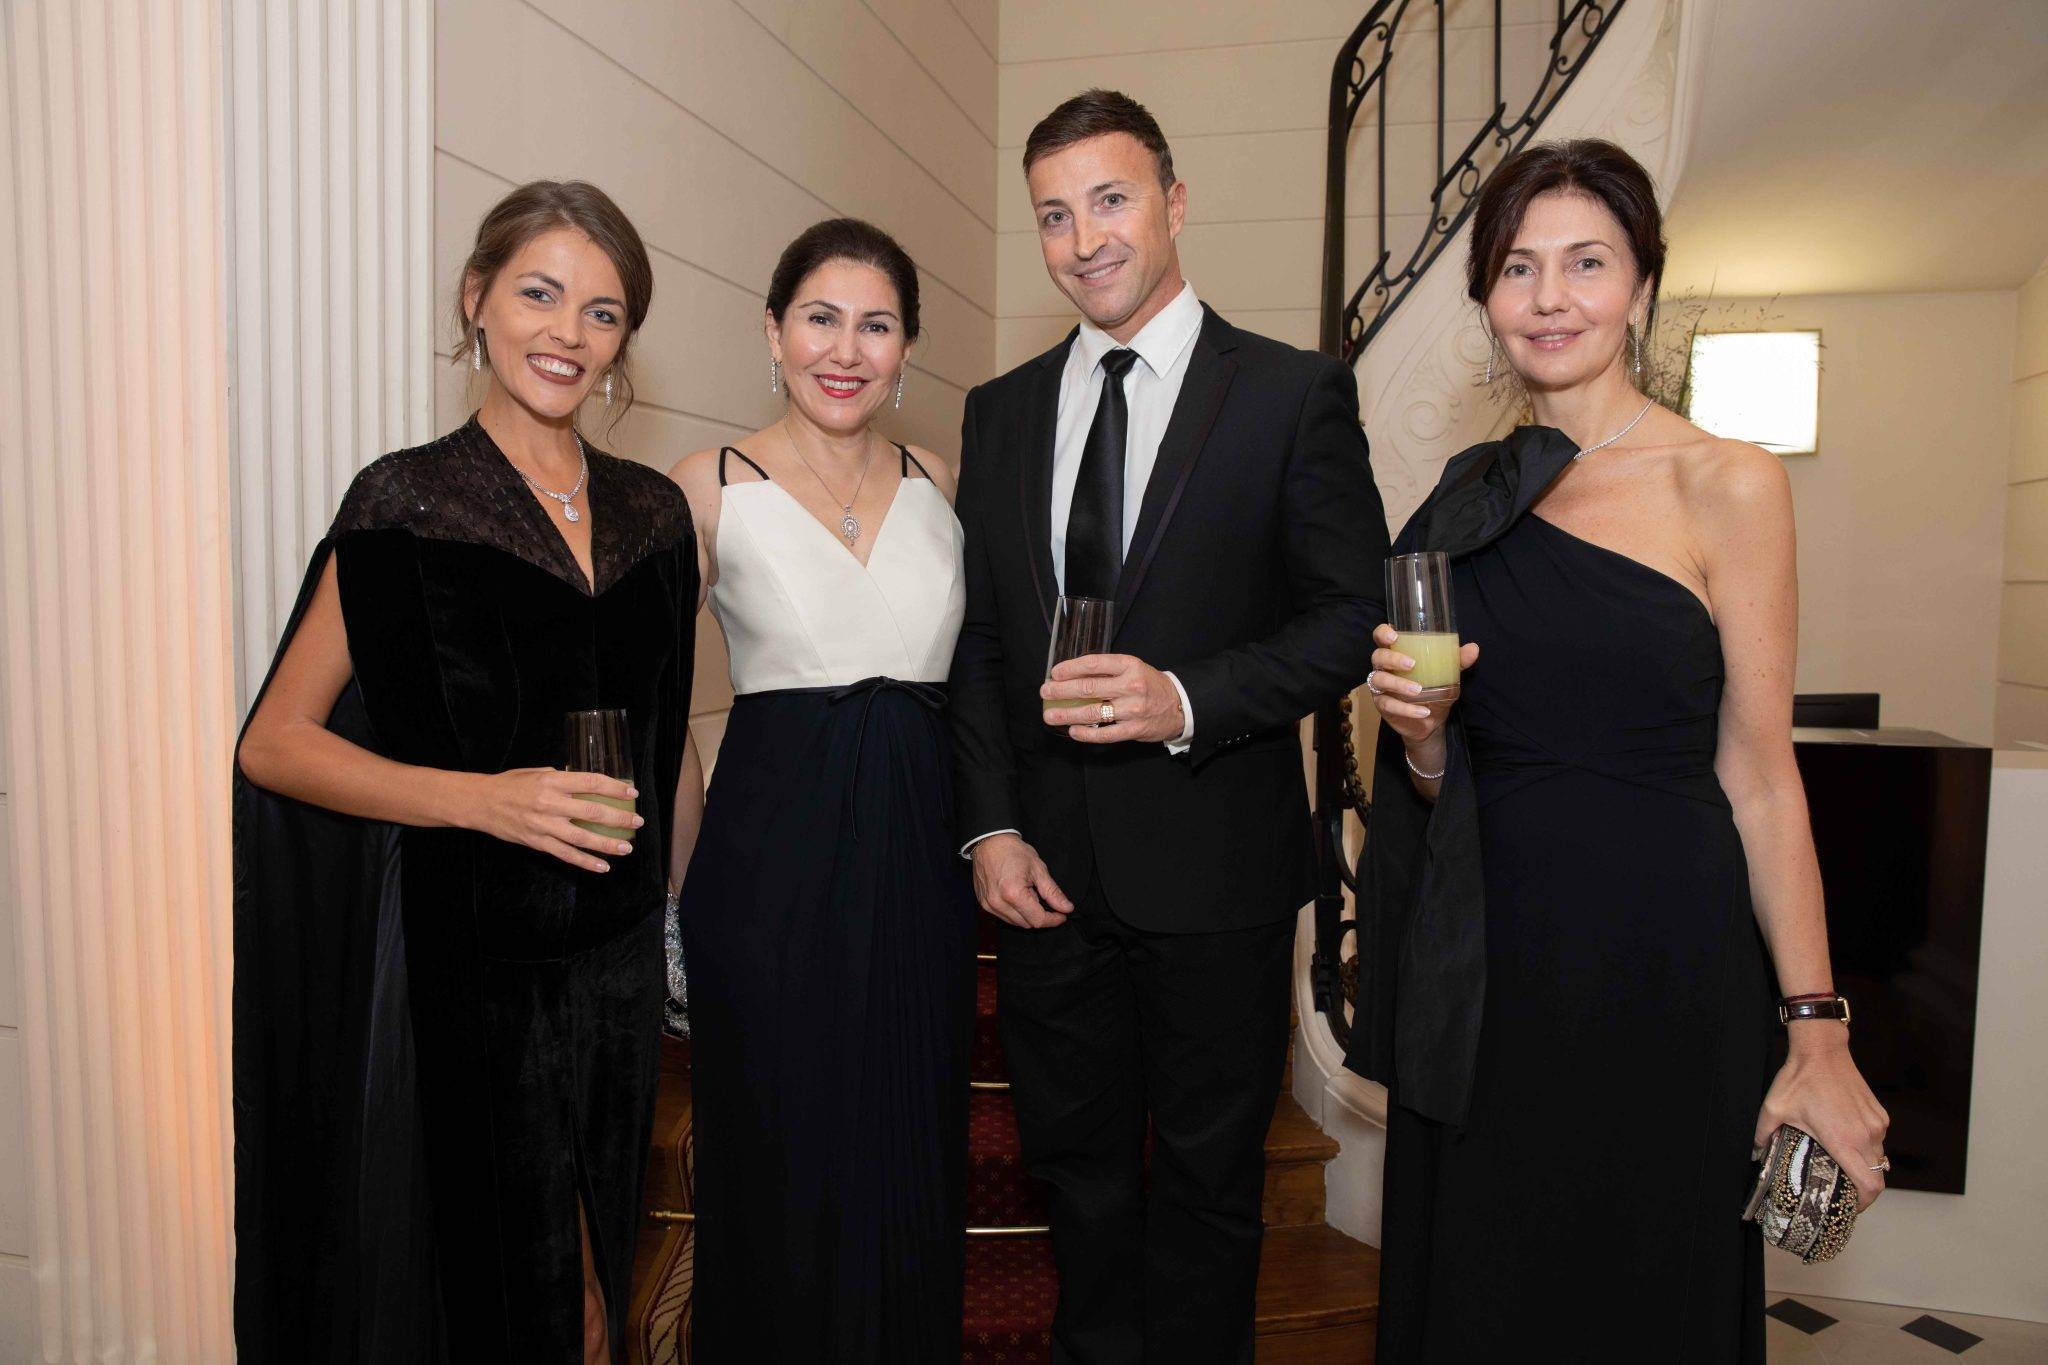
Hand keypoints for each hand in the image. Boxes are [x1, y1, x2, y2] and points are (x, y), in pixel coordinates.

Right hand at [468, 767, 641, 872]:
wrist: (480, 803)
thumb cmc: (510, 784)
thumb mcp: (537, 773)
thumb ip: (562, 779)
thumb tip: (586, 785)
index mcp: (552, 782)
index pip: (591, 783)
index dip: (614, 788)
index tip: (631, 792)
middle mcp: (550, 804)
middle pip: (592, 812)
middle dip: (619, 818)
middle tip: (637, 822)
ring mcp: (544, 826)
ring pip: (582, 838)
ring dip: (608, 844)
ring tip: (627, 847)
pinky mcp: (537, 843)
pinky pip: (566, 855)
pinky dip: (586, 862)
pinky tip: (603, 866)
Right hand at [970, 834, 1073, 928]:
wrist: (989, 842)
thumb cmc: (1013, 851)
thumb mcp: (1038, 869)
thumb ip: (1053, 892)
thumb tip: (1066, 908)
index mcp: (1014, 894)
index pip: (1038, 919)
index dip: (1053, 920)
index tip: (1062, 915)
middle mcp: (999, 903)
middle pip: (1027, 924)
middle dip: (1040, 916)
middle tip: (1044, 899)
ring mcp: (989, 905)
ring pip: (1016, 923)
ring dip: (1027, 915)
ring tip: (1029, 894)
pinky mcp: (983, 904)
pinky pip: (1004, 917)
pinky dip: (1015, 912)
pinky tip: (1017, 896)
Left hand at [1040, 654, 1184, 743]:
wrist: (1180, 705)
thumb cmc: (1150, 684)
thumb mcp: (1133, 668)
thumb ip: (1108, 671)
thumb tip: (1072, 675)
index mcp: (1130, 666)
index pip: (1094, 664)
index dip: (1071, 668)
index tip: (1055, 673)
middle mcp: (1131, 686)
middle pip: (1089, 688)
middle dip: (1062, 691)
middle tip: (1046, 692)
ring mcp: (1133, 709)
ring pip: (1093, 712)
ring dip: (1067, 714)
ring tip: (1050, 715)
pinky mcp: (1134, 729)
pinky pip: (1105, 734)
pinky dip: (1087, 734)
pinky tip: (1073, 731)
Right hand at [1367, 624, 1479, 762]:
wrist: (1432, 720)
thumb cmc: (1435, 689)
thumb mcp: (1448, 674)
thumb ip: (1457, 661)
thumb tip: (1473, 648)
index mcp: (1397, 652)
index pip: (1381, 637)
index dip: (1383, 633)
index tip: (1394, 635)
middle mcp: (1384, 667)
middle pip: (1378, 656)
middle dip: (1392, 658)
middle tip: (1412, 664)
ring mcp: (1380, 687)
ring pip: (1379, 680)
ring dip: (1398, 684)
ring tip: (1418, 690)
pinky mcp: (1382, 705)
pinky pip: (1388, 705)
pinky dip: (1406, 709)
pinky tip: (1423, 711)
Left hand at [1755, 1025, 1890, 1210]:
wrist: (1822, 1048)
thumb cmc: (1801, 1077)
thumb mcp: (1774, 1108)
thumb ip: (1763, 1134)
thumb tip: (1756, 1151)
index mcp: (1843, 1140)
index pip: (1869, 1184)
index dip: (1863, 1203)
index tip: (1848, 1206)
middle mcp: (1866, 1134)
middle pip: (1877, 1176)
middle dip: (1863, 1189)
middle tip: (1843, 1191)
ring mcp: (1875, 1124)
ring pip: (1879, 1158)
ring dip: (1864, 1165)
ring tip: (1843, 1164)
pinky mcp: (1879, 1113)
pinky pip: (1878, 1139)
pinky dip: (1867, 1146)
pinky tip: (1847, 1140)